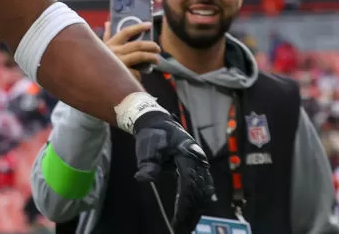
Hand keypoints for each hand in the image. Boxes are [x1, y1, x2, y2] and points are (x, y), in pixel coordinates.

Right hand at [103, 21, 160, 79]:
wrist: (95, 81)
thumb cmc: (98, 63)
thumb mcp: (100, 48)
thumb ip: (106, 35)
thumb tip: (108, 22)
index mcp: (109, 44)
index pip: (126, 32)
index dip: (138, 27)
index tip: (148, 25)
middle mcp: (113, 51)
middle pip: (137, 44)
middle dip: (150, 45)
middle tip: (157, 48)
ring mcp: (118, 62)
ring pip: (140, 55)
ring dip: (151, 57)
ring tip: (156, 59)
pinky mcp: (122, 72)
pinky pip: (136, 71)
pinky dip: (140, 72)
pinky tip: (143, 73)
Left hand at [133, 111, 215, 232]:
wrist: (157, 121)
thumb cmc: (152, 135)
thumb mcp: (147, 149)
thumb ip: (148, 165)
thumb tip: (142, 179)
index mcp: (188, 156)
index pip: (189, 186)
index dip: (185, 205)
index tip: (178, 219)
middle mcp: (199, 161)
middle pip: (199, 192)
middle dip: (191, 212)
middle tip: (182, 228)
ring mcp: (201, 164)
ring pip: (204, 192)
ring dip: (196, 209)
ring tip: (187, 225)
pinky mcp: (199, 168)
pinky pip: (202, 188)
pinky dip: (198, 202)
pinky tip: (191, 214)